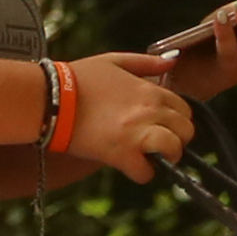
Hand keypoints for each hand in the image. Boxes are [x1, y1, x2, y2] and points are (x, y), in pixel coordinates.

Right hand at [57, 50, 193, 181]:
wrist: (50, 97)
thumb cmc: (78, 78)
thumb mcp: (114, 61)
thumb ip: (146, 63)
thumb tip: (172, 63)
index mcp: (150, 90)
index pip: (184, 109)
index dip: (175, 120)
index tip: (162, 126)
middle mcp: (150, 111)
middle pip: (186, 131)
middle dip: (176, 139)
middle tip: (158, 144)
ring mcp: (137, 133)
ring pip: (174, 150)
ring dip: (166, 156)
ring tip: (151, 157)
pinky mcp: (120, 154)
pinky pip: (146, 172)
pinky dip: (142, 173)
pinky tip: (131, 166)